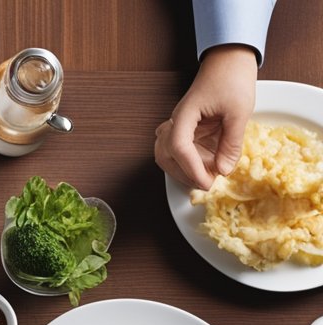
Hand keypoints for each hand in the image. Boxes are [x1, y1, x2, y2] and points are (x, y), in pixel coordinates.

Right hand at [154, 45, 257, 189]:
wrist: (229, 60)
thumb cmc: (232, 78)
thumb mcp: (239, 111)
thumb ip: (231, 142)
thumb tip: (223, 170)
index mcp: (184, 115)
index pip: (178, 147)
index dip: (192, 169)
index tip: (208, 183)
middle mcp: (176, 123)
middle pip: (165, 156)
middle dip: (184, 174)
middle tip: (207, 184)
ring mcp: (179, 126)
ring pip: (167, 157)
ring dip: (183, 171)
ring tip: (205, 178)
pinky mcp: (186, 129)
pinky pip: (179, 152)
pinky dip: (188, 164)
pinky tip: (204, 167)